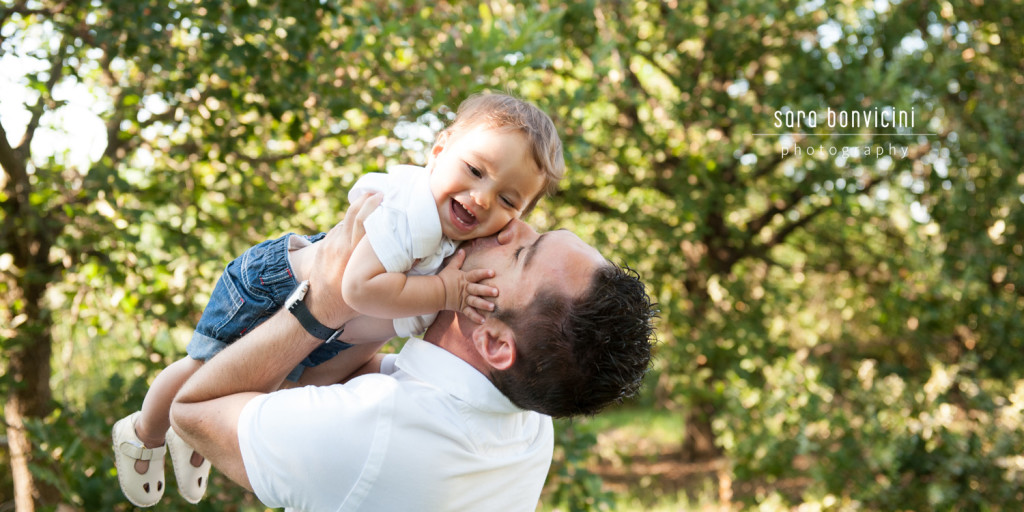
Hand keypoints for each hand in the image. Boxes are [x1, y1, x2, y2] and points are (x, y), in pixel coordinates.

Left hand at [307, 192, 383, 325]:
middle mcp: (341, 247)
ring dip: (362, 207)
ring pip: (347, 218)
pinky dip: (354, 221)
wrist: (318, 308)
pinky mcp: (324, 245)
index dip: (375, 206)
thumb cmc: (351, 303)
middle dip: (369, 199)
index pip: (364, 222)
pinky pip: (341, 227)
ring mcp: (330, 245)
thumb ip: (386, 271)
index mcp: (354, 258)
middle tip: (385, 193)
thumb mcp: (372, 289)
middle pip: (355, 213)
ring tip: (377, 200)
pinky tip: (365, 221)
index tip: (391, 199)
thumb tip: (412, 254)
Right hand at [436, 249, 497, 323]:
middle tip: (496, 292)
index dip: (484, 273)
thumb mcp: (451, 268)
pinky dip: (475, 317)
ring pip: (475, 302)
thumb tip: (462, 250)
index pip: (475, 274)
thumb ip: (458, 260)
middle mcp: (466, 289)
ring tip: (492, 307)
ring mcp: (464, 299)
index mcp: (465, 278)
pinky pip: (469, 313)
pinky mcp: (461, 307)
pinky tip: (483, 320)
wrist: (435, 292)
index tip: (493, 272)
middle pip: (477, 289)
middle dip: (486, 290)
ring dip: (483, 305)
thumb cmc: (444, 279)